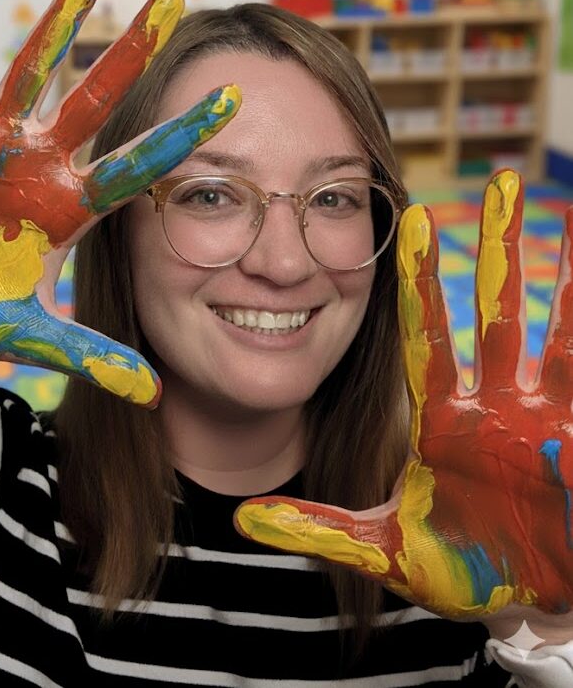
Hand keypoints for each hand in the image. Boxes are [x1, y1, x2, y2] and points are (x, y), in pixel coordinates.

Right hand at [0, 0, 239, 406]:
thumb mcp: (27, 335)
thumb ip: (89, 355)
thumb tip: (155, 395)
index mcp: (68, 209)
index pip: (137, 165)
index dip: (181, 135)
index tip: (232, 99)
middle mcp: (41, 165)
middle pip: (97, 99)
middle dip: (133, 50)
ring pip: (34, 65)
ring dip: (61, 14)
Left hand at [235, 169, 572, 624]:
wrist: (513, 603)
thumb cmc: (450, 570)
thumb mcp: (376, 548)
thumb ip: (315, 528)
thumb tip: (243, 518)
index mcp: (441, 416)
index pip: (425, 333)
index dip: (421, 279)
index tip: (413, 221)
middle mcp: (492, 404)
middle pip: (493, 311)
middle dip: (500, 247)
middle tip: (504, 181)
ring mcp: (539, 419)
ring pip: (553, 333)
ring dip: (567, 278)